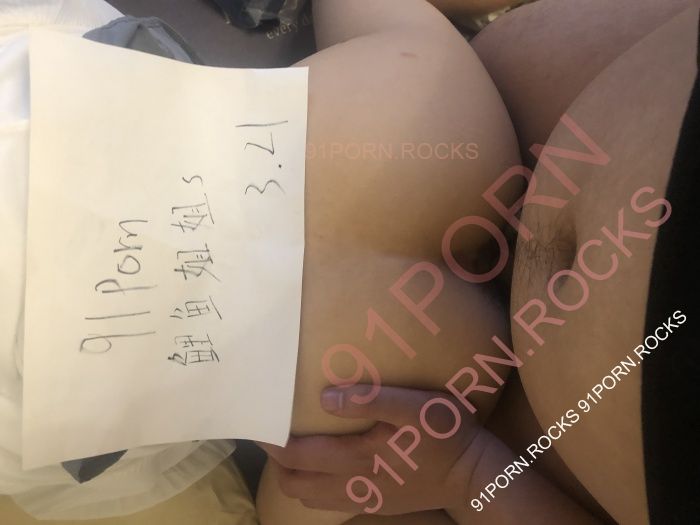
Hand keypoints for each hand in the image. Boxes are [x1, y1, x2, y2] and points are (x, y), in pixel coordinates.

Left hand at [257, 385, 489, 514]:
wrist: (474, 478)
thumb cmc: (445, 435)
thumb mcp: (415, 406)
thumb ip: (370, 399)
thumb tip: (324, 398)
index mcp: (358, 457)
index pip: (297, 456)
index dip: (271, 443)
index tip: (256, 425)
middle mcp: (353, 484)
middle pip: (295, 483)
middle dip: (276, 464)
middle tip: (272, 437)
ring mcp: (364, 499)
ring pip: (310, 498)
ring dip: (294, 477)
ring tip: (292, 453)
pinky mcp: (376, 505)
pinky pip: (332, 504)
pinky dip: (315, 490)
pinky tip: (322, 470)